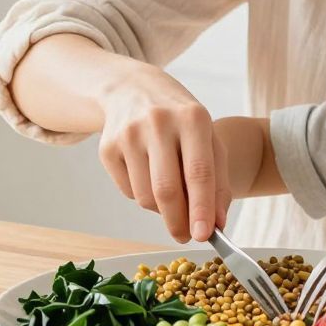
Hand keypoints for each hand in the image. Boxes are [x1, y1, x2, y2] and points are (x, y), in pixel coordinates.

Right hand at [97, 63, 230, 243]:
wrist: (132, 89)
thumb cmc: (179, 120)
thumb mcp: (208, 138)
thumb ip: (218, 181)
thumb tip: (217, 224)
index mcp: (192, 118)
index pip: (198, 172)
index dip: (202, 208)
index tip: (204, 236)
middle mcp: (158, 123)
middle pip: (167, 189)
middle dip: (178, 222)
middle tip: (186, 236)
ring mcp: (128, 134)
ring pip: (145, 196)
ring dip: (161, 209)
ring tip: (170, 193)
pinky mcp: (107, 147)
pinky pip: (128, 191)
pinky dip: (142, 195)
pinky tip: (147, 174)